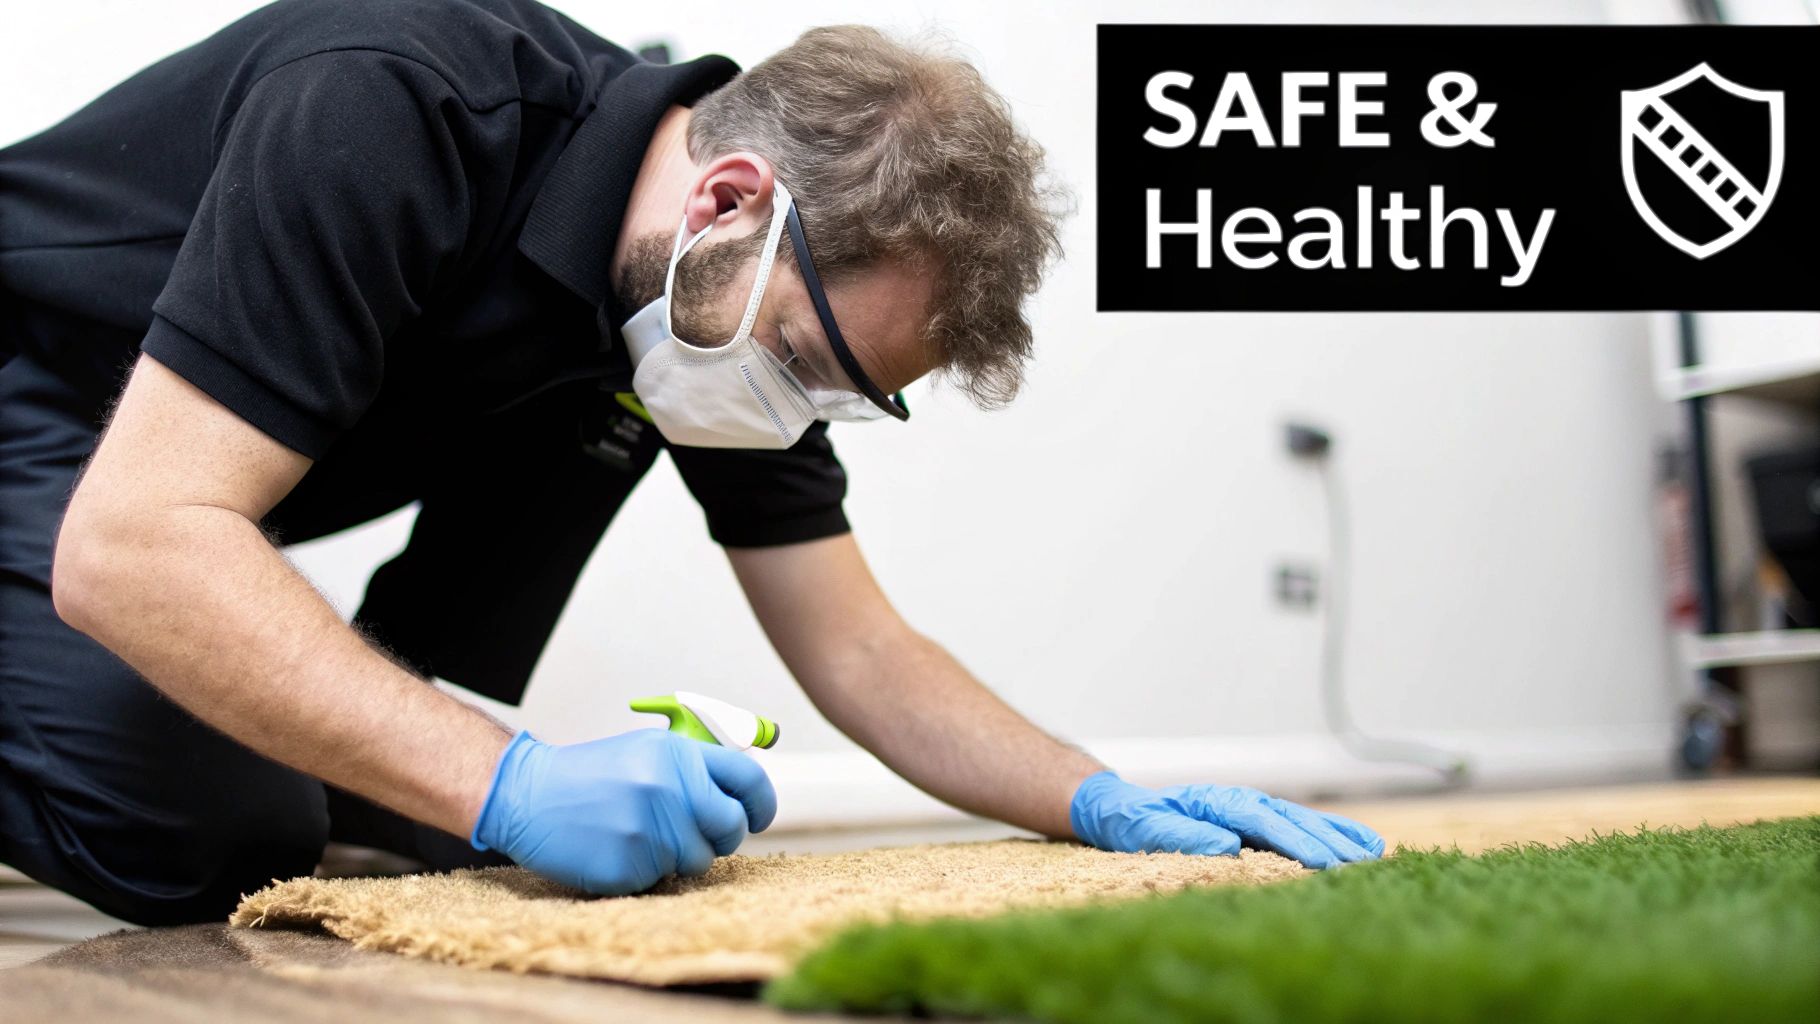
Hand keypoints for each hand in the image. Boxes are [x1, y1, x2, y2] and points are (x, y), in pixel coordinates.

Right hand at [471, 729, 775, 893]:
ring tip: (640, 835)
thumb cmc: (591, 775)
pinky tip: (618, 849)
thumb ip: (695, 768)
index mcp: (678, 754)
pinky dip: (646, 872)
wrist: (529, 795)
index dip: (761, 803)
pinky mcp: (629, 865)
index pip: (749, 779)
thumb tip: (743, 793)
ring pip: (699, 860)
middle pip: (731, 827)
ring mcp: (649, 829)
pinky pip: (662, 880)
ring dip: (678, 856)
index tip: (757, 817)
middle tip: (695, 834)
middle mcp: (669, 788)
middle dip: (721, 836)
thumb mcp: (647, 751)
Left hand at [1069, 771, 1383, 868]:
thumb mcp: (1144, 830)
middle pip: (1288, 818)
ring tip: (1372, 853)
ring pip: (1300, 819)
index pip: (1259, 821)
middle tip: (1358, 864)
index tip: (1320, 861)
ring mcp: (1249, 810)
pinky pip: (1299, 827)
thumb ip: (1181, 835)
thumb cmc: (1130, 822)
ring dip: (1335, 835)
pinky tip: (1362, 845)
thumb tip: (1227, 845)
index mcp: (1212, 802)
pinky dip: (1331, 834)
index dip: (1291, 841)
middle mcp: (1236, 801)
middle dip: (1324, 841)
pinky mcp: (1256, 824)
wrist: (1120, 809)